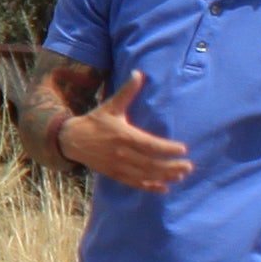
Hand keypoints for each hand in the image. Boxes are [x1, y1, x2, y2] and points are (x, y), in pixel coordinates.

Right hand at [56, 67, 193, 190]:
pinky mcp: (115, 174)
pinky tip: (164, 188)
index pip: (150, 145)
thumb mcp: (111, 106)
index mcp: (123, 135)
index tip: (183, 149)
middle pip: (151, 163)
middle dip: (171, 166)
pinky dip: (150, 187)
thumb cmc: (95, 121)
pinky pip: (134, 183)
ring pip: (145, 175)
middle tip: (188, 166)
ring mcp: (118, 166)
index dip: (167, 148)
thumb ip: (127, 92)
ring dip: (164, 176)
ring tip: (181, 175)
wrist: (72, 140)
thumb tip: (138, 73)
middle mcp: (122, 153)